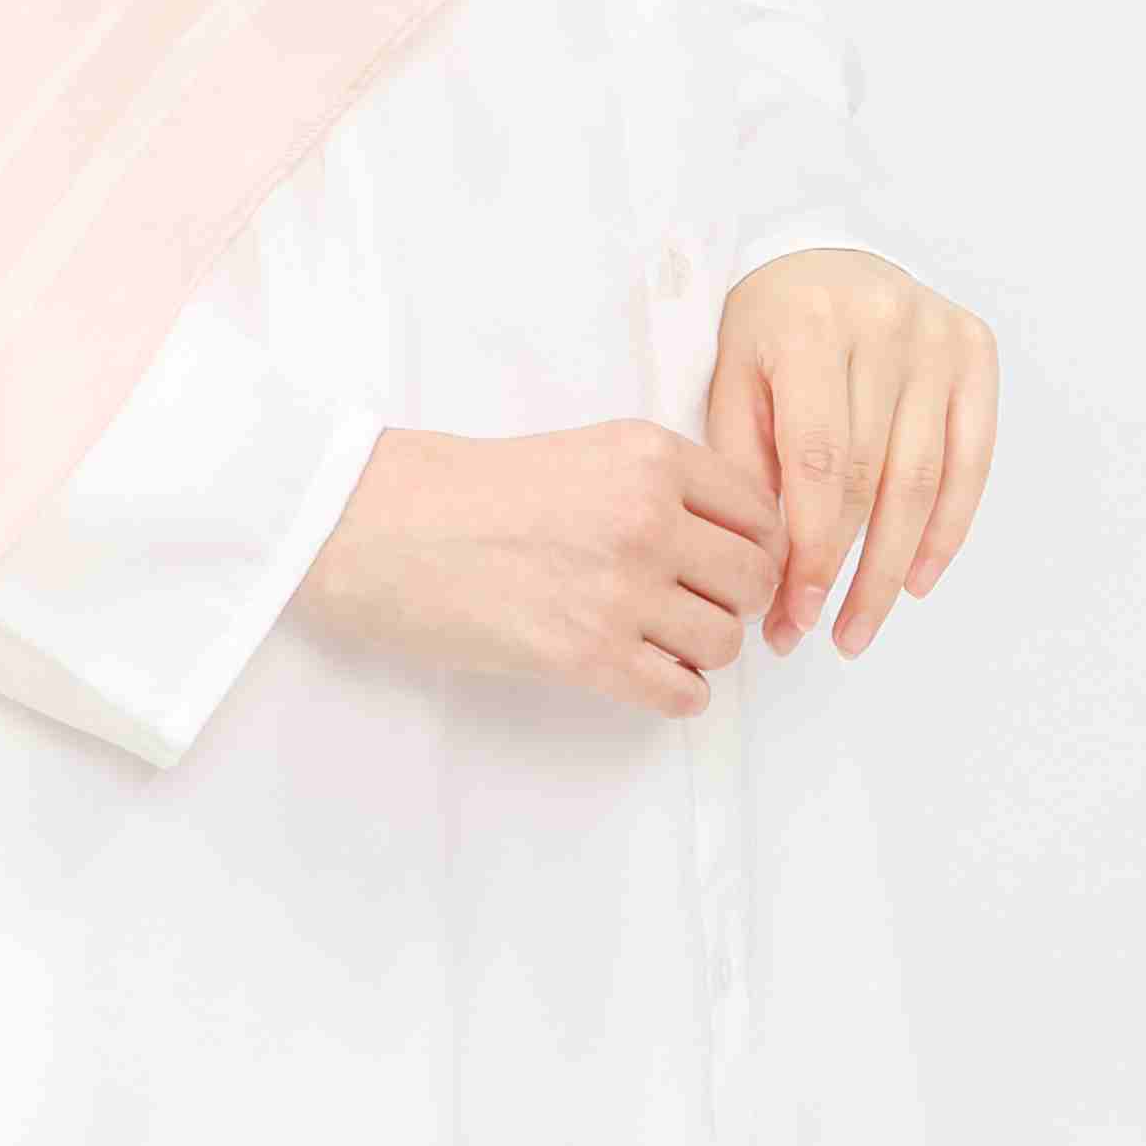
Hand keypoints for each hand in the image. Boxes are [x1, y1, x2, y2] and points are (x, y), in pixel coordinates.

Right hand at [297, 422, 789, 720]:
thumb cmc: (474, 491)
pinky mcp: (587, 654)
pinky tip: (643, 674)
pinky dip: (675, 692)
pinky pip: (681, 693)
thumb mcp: (585, 452)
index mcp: (649, 455)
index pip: (760, 512)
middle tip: (696, 606)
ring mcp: (620, 587)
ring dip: (701, 649)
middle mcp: (647, 515)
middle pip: (754, 579)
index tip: (730, 566)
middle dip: (733, 601)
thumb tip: (733, 542)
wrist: (385, 526)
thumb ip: (660, 484)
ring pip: (722, 641)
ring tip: (657, 639)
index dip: (756, 547)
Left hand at [707, 246, 997, 657]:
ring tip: (862, 625)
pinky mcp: (975, 351)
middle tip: (822, 633)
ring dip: (894, 566)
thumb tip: (765, 566)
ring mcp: (936, 338)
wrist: (818, 250)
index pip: (818, 462)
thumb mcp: (730, 378)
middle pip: (871, 478)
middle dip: (845, 570)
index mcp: (809, 327)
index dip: (810, 548)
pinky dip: (948, 528)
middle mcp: (883, 326)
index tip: (791, 613)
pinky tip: (917, 578)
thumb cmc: (766, 326)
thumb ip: (743, 462)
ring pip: (924, 479)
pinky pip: (972, 459)